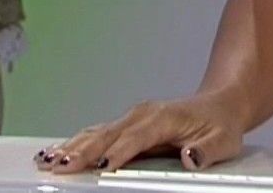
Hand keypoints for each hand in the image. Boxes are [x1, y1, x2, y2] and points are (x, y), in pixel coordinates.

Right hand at [34, 92, 247, 174]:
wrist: (220, 105)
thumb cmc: (220, 125)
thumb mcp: (223, 142)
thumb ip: (207, 151)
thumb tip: (190, 157)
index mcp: (163, 117)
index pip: (135, 138)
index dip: (118, 152)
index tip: (101, 167)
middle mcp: (143, 115)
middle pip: (107, 134)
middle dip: (82, 151)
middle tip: (60, 167)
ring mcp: (132, 119)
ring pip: (97, 133)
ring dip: (73, 146)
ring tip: (49, 160)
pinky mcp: (127, 126)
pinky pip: (97, 134)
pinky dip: (77, 143)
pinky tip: (59, 152)